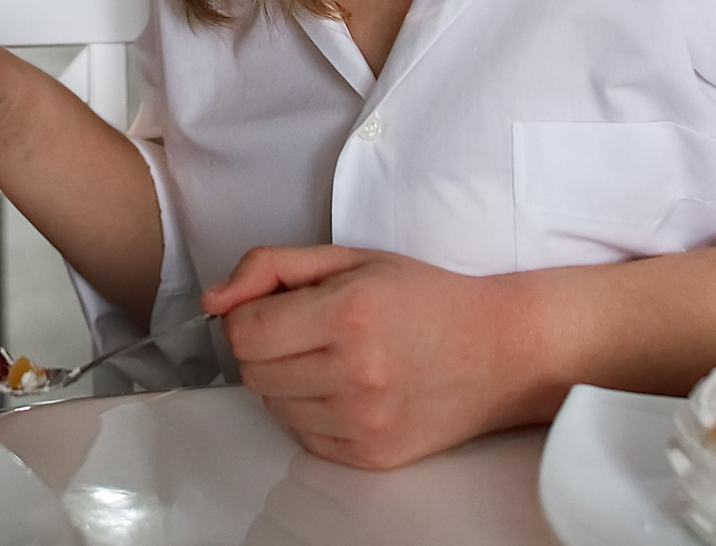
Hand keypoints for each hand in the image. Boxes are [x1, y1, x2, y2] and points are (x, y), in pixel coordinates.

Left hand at [203, 245, 550, 469]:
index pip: (243, 331)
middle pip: (252, 371)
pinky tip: (347, 388)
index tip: (276, 307)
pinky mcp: (372, 456)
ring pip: (273, 405)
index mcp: (349, 314)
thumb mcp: (349, 259)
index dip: (248, 314)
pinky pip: (303, 437)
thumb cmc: (425, 297)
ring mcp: (365, 422)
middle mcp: (355, 374)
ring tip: (332, 358)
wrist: (502, 351)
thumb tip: (213, 300)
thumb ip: (270, 267)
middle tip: (308, 330)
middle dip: (266, 346)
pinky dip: (312, 413)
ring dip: (288, 380)